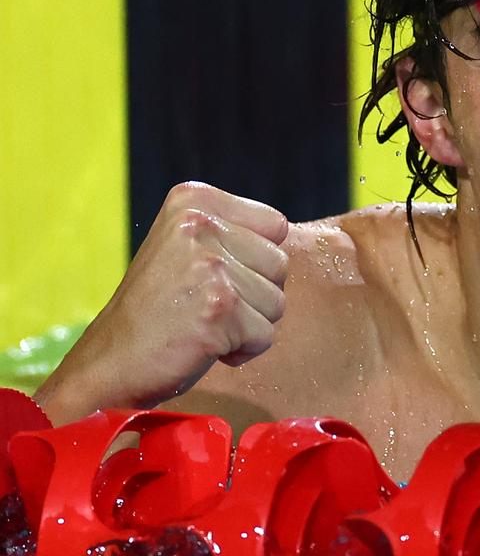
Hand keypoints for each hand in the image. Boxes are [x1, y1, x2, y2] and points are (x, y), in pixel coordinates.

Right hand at [36, 182, 288, 422]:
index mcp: (194, 200)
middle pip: (280, 264)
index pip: (276, 225)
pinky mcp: (220, 307)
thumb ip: (232, 232)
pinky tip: (204, 345)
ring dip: (248, 324)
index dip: (255, 261)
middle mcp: (201, 223)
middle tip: (205, 306)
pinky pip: (265, 335)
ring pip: (277, 301)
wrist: (108, 364)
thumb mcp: (186, 247)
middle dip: (254, 295)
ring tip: (203, 324)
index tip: (213, 276)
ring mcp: (210, 265)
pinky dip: (242, 350)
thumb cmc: (157, 309)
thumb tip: (286, 235)